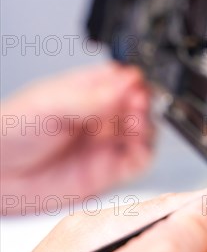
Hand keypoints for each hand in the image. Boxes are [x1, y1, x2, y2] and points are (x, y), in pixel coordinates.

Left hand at [1, 62, 152, 215]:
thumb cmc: (9, 132)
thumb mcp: (48, 105)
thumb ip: (90, 98)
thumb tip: (126, 83)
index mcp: (88, 91)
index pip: (124, 81)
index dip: (135, 83)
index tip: (136, 87)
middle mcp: (102, 116)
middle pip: (140, 106)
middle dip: (144, 105)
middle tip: (137, 106)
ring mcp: (108, 144)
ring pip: (146, 133)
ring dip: (147, 128)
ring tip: (136, 125)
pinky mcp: (110, 170)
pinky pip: (140, 161)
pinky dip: (145, 153)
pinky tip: (135, 147)